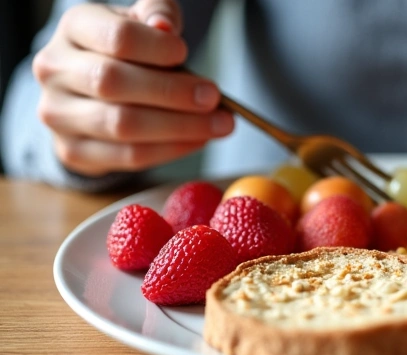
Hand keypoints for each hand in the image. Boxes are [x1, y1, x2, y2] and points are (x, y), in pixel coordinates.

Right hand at [32, 0, 234, 176]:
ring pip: (122, 126)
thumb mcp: (143, 21)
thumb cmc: (128, 51)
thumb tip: (164, 27)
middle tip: (214, 98)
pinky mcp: (73, 151)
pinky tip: (198, 140)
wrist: (93, 90)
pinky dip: (170, 150)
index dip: (157, 48)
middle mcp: (55, 69)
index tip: (185, 54)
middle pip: (114, 83)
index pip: (117, 38)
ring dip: (179, 127)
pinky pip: (128, 156)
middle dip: (173, 92)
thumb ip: (157, 14)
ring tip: (218, 124)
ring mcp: (58, 114)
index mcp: (75, 28)